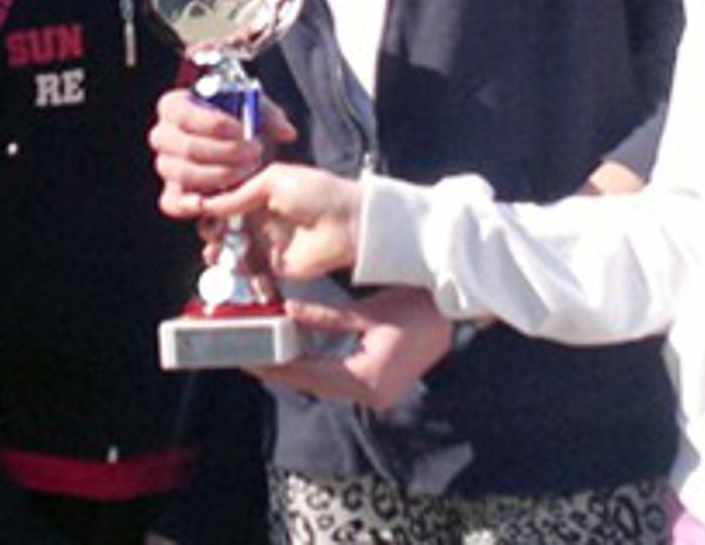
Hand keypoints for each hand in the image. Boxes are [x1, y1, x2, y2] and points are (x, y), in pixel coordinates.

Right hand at [150, 89, 296, 218]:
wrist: (237, 145)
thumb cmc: (241, 121)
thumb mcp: (254, 109)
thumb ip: (271, 116)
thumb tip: (287, 133)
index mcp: (174, 106)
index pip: (183, 114)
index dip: (214, 124)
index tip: (243, 130)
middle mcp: (163, 136)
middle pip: (184, 147)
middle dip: (223, 152)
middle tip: (253, 153)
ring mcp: (166, 165)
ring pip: (181, 174)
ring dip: (217, 176)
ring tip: (247, 171)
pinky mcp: (172, 192)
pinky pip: (171, 203)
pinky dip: (190, 205)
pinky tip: (215, 201)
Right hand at [202, 163, 361, 279]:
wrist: (348, 223)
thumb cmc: (317, 193)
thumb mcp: (274, 180)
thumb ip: (240, 193)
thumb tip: (208, 203)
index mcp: (260, 195)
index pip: (227, 202)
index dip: (211, 208)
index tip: (200, 211)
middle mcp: (262, 220)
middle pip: (225, 229)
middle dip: (212, 232)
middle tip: (212, 233)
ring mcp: (268, 244)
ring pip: (234, 252)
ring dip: (220, 253)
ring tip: (216, 252)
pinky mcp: (277, 268)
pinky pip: (252, 272)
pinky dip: (239, 271)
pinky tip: (234, 265)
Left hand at [249, 289, 454, 409]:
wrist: (457, 318)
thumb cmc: (419, 309)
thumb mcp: (367, 311)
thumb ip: (324, 318)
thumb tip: (285, 313)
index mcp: (366, 379)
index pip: (309, 375)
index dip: (276, 367)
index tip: (249, 358)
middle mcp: (369, 395)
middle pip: (313, 384)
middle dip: (280, 370)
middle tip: (247, 354)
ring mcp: (375, 394)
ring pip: (323, 384)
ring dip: (296, 369)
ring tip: (264, 353)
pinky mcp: (377, 386)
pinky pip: (337, 380)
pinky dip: (316, 367)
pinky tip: (297, 353)